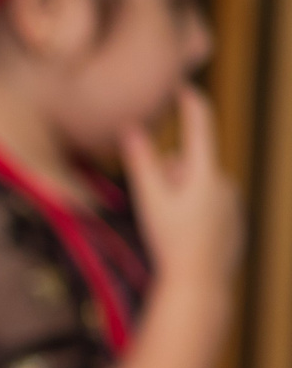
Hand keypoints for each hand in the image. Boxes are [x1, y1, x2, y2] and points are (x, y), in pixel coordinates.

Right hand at [123, 85, 240, 285]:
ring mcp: (233, 201)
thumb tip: (131, 128)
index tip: (182, 84)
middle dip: (170, 174)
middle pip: (190, 163)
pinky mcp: (235, 219)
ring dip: (180, 195)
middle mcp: (225, 181)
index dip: (191, 102)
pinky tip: (184, 236)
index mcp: (206, 173)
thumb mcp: (150, 200)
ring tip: (169, 227)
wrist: (199, 284)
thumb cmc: (171, 242)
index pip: (200, 125)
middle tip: (156, 205)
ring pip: (197, 185)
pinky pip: (208, 204)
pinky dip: (193, 212)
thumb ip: (141, 162)